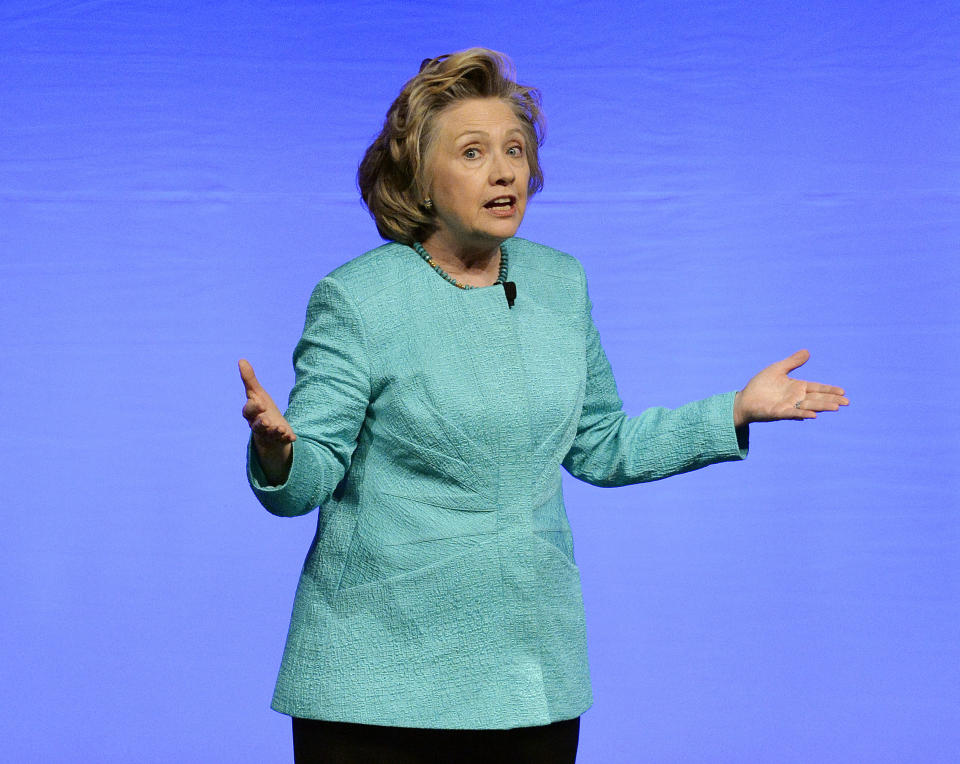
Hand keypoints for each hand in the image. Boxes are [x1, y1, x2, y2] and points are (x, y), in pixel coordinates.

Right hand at [239, 359, 295, 483]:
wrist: (270, 428)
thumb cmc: (261, 408)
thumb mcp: (257, 393)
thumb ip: (249, 379)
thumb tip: (241, 360)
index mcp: (251, 413)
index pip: (248, 411)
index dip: (254, 407)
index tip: (261, 403)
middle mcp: (258, 425)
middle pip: (257, 426)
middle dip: (261, 424)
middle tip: (266, 420)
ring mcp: (269, 433)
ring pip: (269, 434)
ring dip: (274, 431)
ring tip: (280, 428)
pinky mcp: (279, 439)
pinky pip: (282, 440)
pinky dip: (286, 438)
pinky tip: (292, 436)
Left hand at [733, 349, 848, 425]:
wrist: (744, 399)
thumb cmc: (760, 385)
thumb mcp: (777, 369)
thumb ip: (792, 362)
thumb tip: (808, 351)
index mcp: (797, 387)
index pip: (817, 388)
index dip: (829, 390)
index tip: (843, 392)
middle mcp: (795, 398)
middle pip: (817, 398)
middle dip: (831, 400)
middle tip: (847, 402)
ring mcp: (788, 406)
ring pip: (809, 406)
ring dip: (822, 407)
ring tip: (836, 407)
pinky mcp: (778, 412)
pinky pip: (792, 414)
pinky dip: (802, 414)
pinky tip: (813, 416)